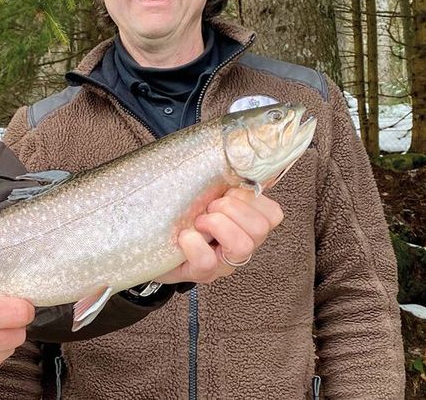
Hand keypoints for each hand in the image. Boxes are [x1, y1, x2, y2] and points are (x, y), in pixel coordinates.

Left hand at [154, 187, 283, 284]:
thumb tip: (237, 152)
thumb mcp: (204, 193)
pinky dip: (194, 244)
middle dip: (231, 208)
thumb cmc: (182, 215)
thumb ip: (222, 179)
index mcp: (246, 223)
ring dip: (217, 224)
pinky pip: (208, 261)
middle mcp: (241, 246)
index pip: (272, 213)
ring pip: (243, 245)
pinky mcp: (202, 274)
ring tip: (198, 221)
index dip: (252, 198)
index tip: (227, 192)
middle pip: (260, 227)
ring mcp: (224, 263)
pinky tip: (184, 237)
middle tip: (209, 207)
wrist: (153, 245)